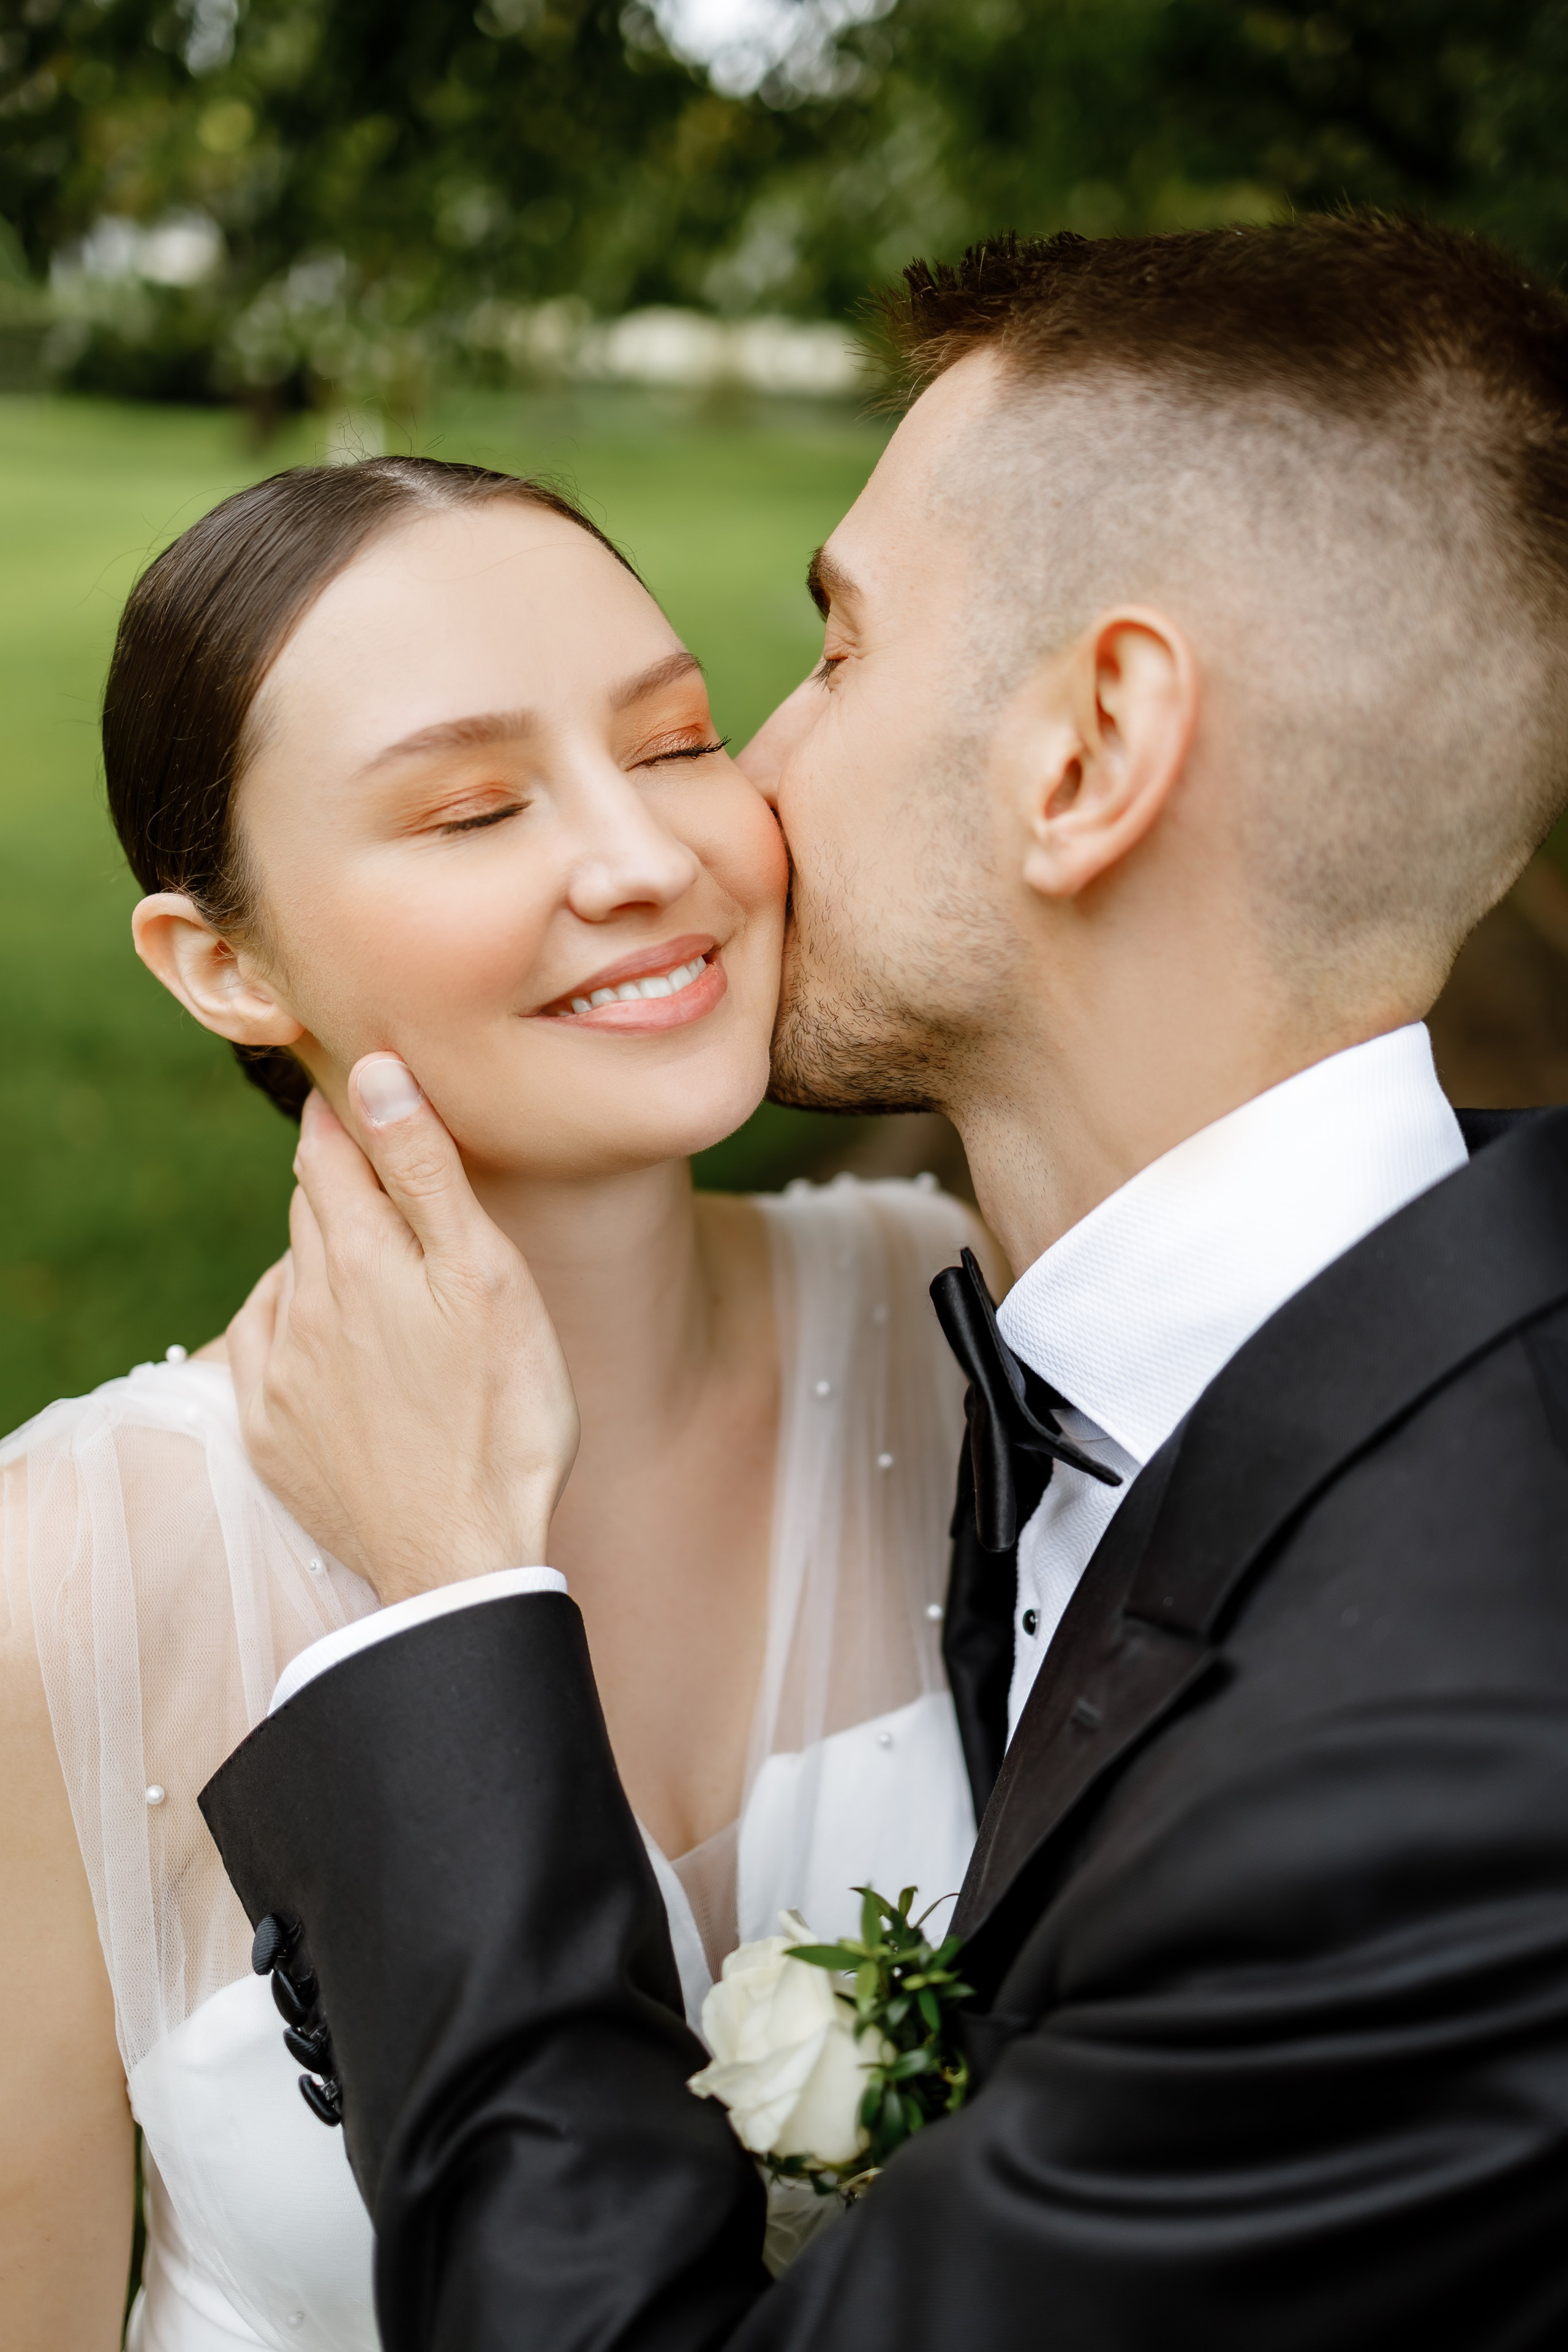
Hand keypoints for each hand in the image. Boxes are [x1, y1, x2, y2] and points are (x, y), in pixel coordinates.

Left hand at [227, 1060, 579, 1605]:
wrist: (460, 1555)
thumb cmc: (502, 1413)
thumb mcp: (485, 1276)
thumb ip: (424, 1171)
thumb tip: (375, 1072)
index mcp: (359, 1254)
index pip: (330, 1151)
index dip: (345, 1113)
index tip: (359, 1086)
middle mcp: (304, 1302)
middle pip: (311, 1207)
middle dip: (338, 1175)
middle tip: (372, 1158)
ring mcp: (281, 1371)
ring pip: (290, 1273)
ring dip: (321, 1248)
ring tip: (366, 1249)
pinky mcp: (271, 1431)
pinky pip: (264, 1346)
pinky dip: (291, 1318)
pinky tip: (321, 1328)